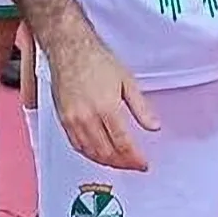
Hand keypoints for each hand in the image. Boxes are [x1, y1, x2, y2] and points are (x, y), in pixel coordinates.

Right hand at [49, 37, 157, 171]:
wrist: (70, 51)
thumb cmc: (98, 62)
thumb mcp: (128, 82)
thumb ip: (142, 108)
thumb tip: (154, 126)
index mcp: (106, 108)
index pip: (123, 143)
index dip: (135, 158)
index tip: (143, 164)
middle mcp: (87, 117)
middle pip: (106, 152)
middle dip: (123, 163)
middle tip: (134, 165)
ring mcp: (72, 120)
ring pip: (90, 152)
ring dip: (106, 162)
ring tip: (121, 163)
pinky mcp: (63, 120)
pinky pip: (76, 145)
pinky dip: (90, 154)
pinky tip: (99, 154)